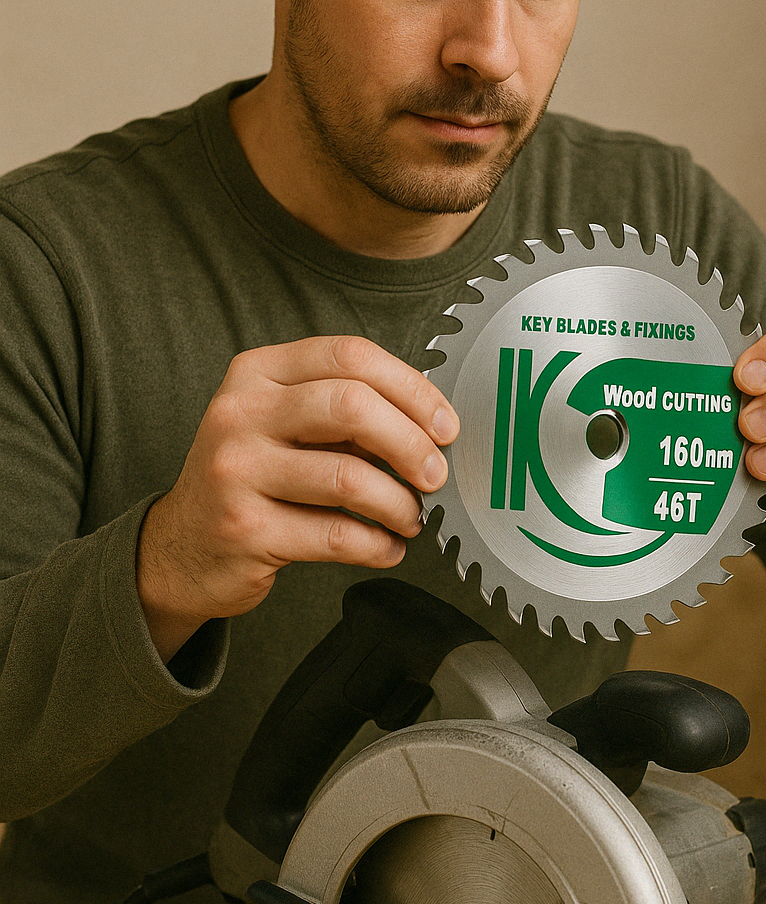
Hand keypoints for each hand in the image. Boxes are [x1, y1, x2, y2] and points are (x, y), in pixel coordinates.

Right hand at [137, 336, 458, 661]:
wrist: (181, 546)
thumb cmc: (252, 478)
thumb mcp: (282, 424)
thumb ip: (343, 411)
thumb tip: (432, 424)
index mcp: (256, 373)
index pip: (351, 356)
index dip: (413, 389)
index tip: (445, 425)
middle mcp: (240, 413)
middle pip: (353, 406)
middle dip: (412, 444)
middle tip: (435, 475)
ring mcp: (236, 472)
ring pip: (350, 477)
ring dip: (399, 505)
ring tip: (410, 518)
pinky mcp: (244, 529)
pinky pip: (335, 536)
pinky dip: (377, 546)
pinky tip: (386, 547)